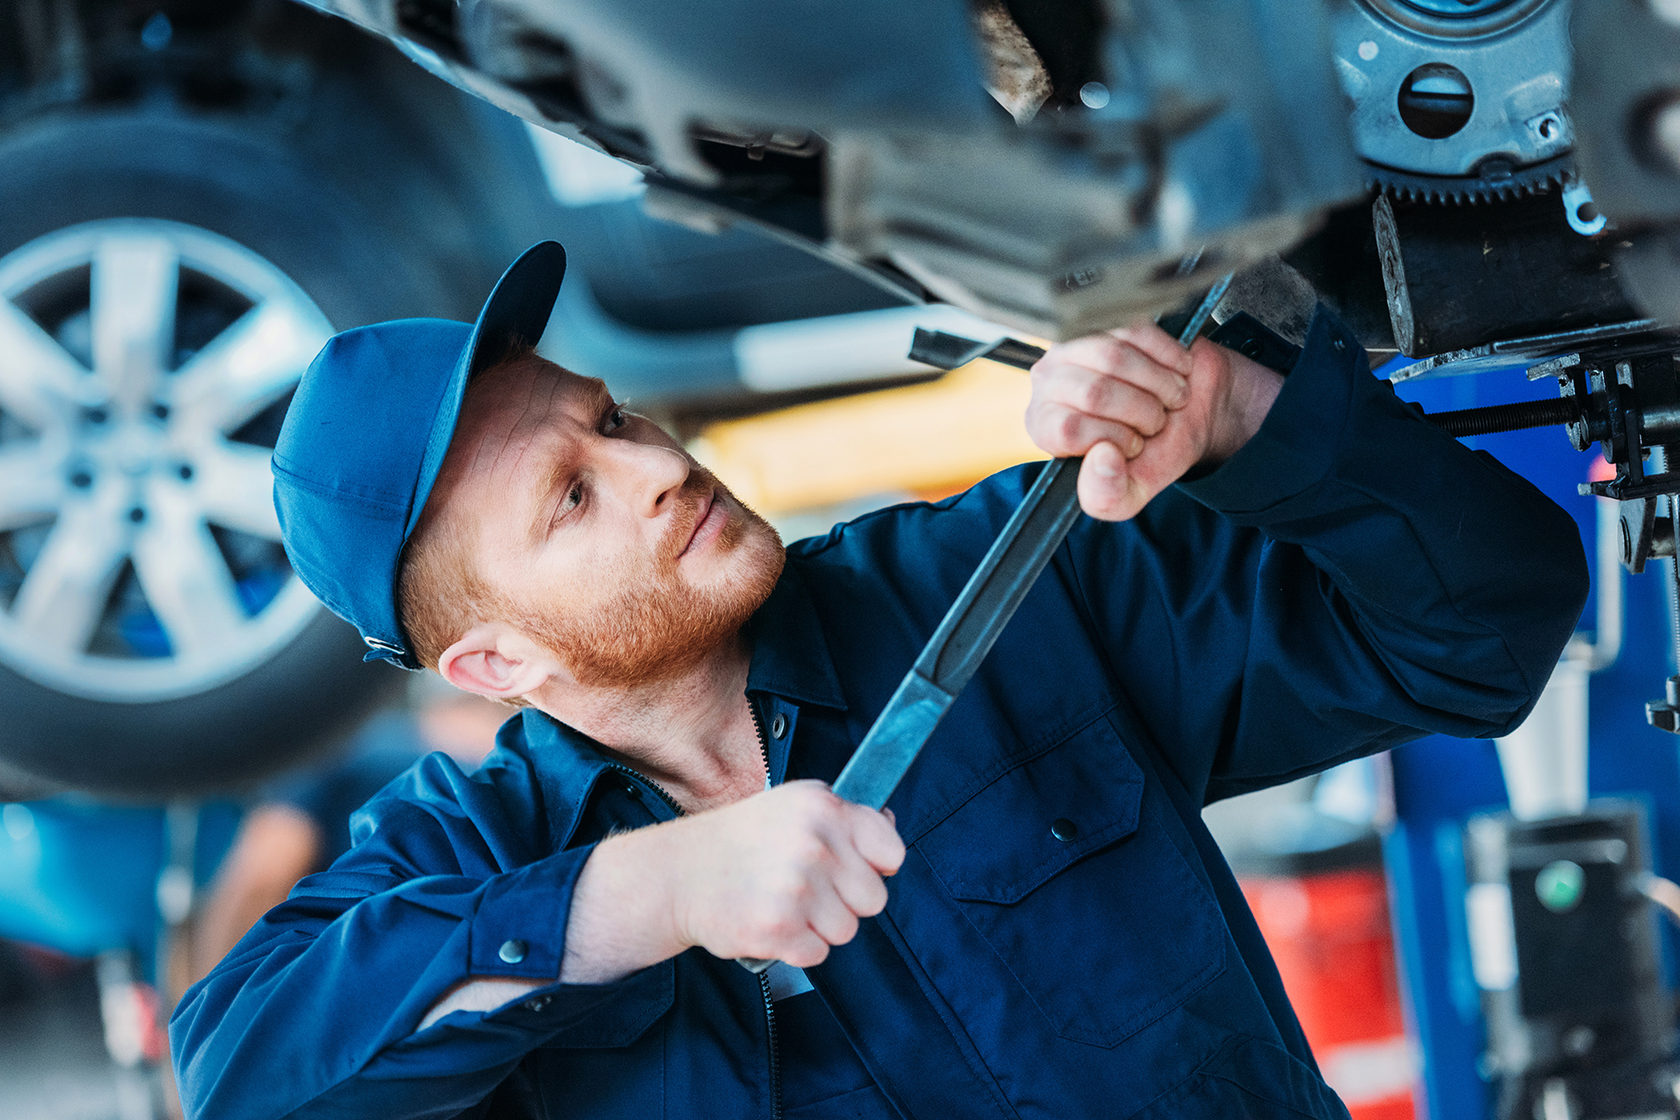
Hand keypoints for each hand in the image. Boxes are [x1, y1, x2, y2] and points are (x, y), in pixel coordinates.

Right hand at [659, 781, 904, 967]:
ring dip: (819, 926)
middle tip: (806, 887)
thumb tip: (890, 825)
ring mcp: (796, 887)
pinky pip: (817, 953)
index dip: (875, 867)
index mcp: (824, 808)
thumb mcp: (796, 805)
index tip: (851, 868)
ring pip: (846, 930)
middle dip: (845, 901)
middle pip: (874, 900)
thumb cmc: (743, 839)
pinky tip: (770, 920)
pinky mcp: (777, 928)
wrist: (680, 873)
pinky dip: (796, 946)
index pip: (892, 852)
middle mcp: (814, 843)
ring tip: (784, 902)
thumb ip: (846, 816)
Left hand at [1025, 322, 1283, 520]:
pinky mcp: (1110, 318)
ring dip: (1159, 386)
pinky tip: (1174, 373)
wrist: (1195, 412)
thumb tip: (1101, 459)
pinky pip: (1139, 333)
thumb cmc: (1155, 450)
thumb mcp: (1130, 492)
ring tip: (1167, 399)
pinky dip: (1170, 360)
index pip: (1070, 428)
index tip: (1132, 445)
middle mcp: (1049, 382)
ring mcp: (1076, 343)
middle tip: (1155, 422)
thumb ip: (1107, 497)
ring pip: (1115, 359)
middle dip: (1143, 414)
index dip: (1116, 439)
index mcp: (1045, 427)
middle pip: (1094, 392)